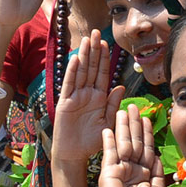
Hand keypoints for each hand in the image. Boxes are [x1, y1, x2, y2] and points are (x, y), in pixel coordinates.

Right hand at [53, 31, 125, 164]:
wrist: (75, 154)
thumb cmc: (93, 140)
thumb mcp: (108, 122)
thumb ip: (112, 104)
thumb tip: (120, 86)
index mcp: (99, 97)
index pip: (103, 73)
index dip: (105, 58)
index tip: (107, 43)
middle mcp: (87, 93)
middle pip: (92, 68)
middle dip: (94, 50)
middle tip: (96, 32)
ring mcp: (75, 96)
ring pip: (81, 72)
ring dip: (84, 56)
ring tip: (86, 39)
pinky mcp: (65, 102)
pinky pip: (69, 84)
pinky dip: (72, 72)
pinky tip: (76, 59)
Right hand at [98, 104, 165, 186]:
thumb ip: (158, 173)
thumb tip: (157, 156)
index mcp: (144, 174)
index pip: (146, 149)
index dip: (147, 134)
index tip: (147, 118)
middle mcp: (131, 169)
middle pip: (134, 142)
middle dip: (134, 124)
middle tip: (134, 107)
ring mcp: (119, 170)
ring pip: (122, 144)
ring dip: (122, 127)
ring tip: (123, 111)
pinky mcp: (108, 173)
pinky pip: (109, 154)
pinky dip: (108, 141)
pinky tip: (107, 129)